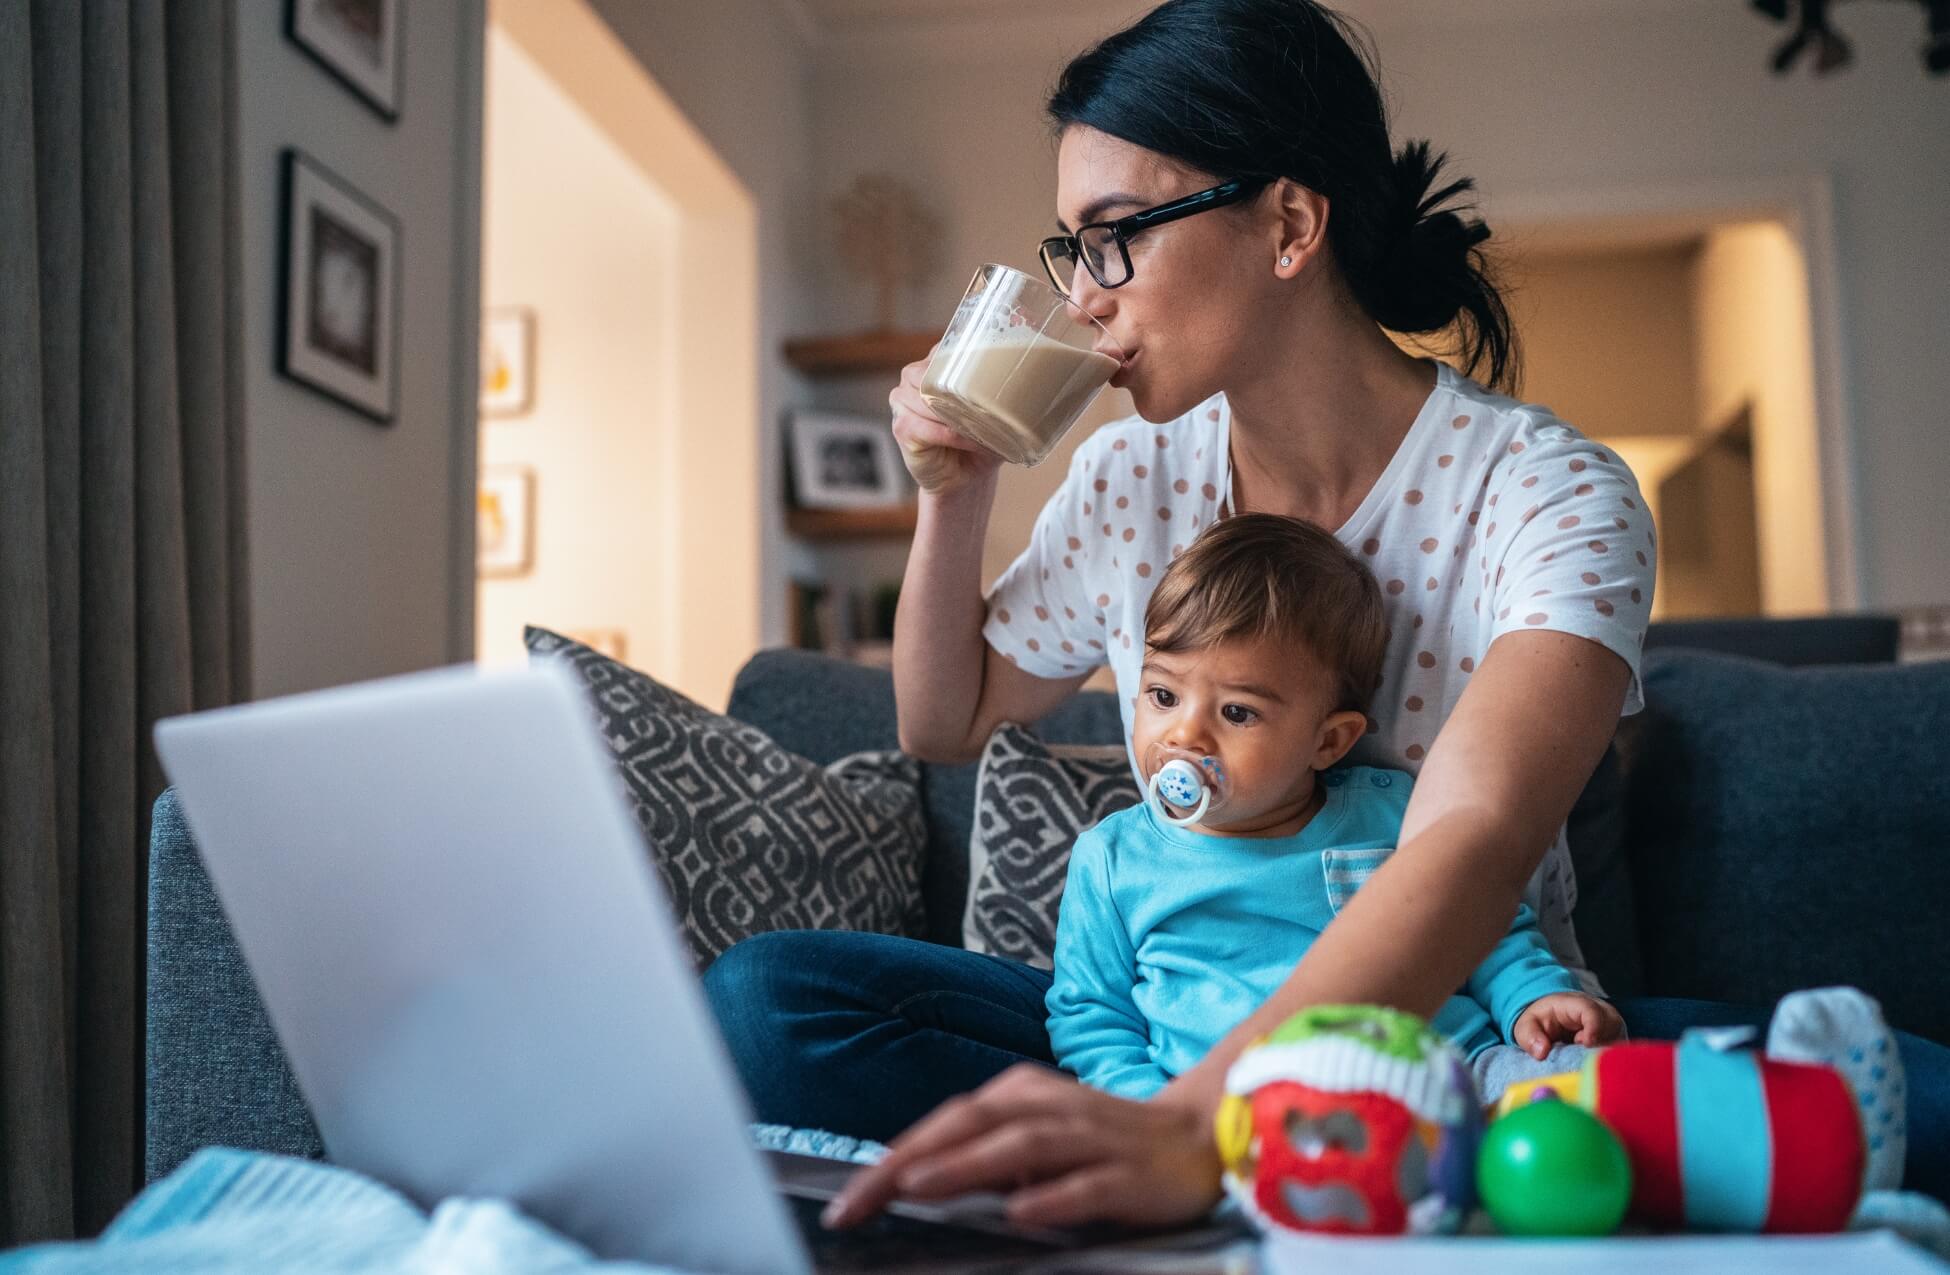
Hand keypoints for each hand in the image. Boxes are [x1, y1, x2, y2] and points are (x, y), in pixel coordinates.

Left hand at [822, 1063, 1222, 1230]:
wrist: (1197, 1137)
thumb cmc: (1100, 1142)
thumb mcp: (1034, 1138)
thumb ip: (982, 1155)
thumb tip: (912, 1181)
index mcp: (1020, 1094)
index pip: (946, 1122)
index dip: (893, 1156)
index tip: (846, 1199)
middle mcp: (1049, 1107)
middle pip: (970, 1125)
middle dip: (909, 1161)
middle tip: (857, 1201)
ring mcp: (1090, 1138)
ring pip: (1020, 1146)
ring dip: (965, 1166)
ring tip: (916, 1188)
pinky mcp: (1128, 1174)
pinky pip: (1087, 1185)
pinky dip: (1052, 1196)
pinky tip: (1021, 1213)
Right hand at [889, 354, 1000, 494]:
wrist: (963, 479)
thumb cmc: (978, 441)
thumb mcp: (992, 412)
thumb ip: (1000, 391)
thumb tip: (1026, 379)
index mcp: (935, 365)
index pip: (948, 349)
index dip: (970, 358)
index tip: (994, 372)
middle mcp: (913, 378)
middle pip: (933, 373)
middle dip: (960, 390)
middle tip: (987, 407)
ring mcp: (902, 401)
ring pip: (929, 398)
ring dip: (958, 416)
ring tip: (982, 430)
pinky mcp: (902, 428)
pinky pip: (928, 426)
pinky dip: (952, 436)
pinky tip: (969, 443)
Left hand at [1512, 993, 1624, 1058]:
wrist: (1553, 1019)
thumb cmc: (1541, 1021)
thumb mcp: (1527, 1026)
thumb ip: (1530, 1037)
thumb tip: (1541, 1053)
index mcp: (1578, 1004)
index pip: (1592, 1012)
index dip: (1593, 1028)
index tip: (1586, 1044)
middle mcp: (1601, 1013)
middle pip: (1612, 1027)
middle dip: (1599, 1044)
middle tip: (1580, 1056)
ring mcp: (1612, 1027)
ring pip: (1618, 1041)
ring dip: (1602, 1055)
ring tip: (1581, 1059)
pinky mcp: (1616, 1041)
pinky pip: (1619, 1053)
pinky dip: (1607, 1061)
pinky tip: (1591, 1067)